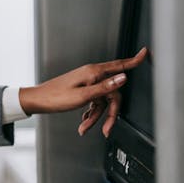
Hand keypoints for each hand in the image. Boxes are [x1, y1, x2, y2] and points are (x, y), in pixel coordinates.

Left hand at [18, 47, 147, 136]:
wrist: (38, 100)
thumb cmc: (56, 97)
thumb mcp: (83, 95)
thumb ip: (105, 88)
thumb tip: (123, 78)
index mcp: (93, 72)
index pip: (119, 65)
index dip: (134, 60)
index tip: (145, 53)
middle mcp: (92, 75)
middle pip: (112, 93)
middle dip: (110, 112)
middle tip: (107, 128)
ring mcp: (87, 82)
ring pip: (102, 101)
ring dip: (96, 116)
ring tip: (85, 127)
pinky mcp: (82, 89)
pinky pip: (94, 102)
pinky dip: (90, 113)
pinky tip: (84, 122)